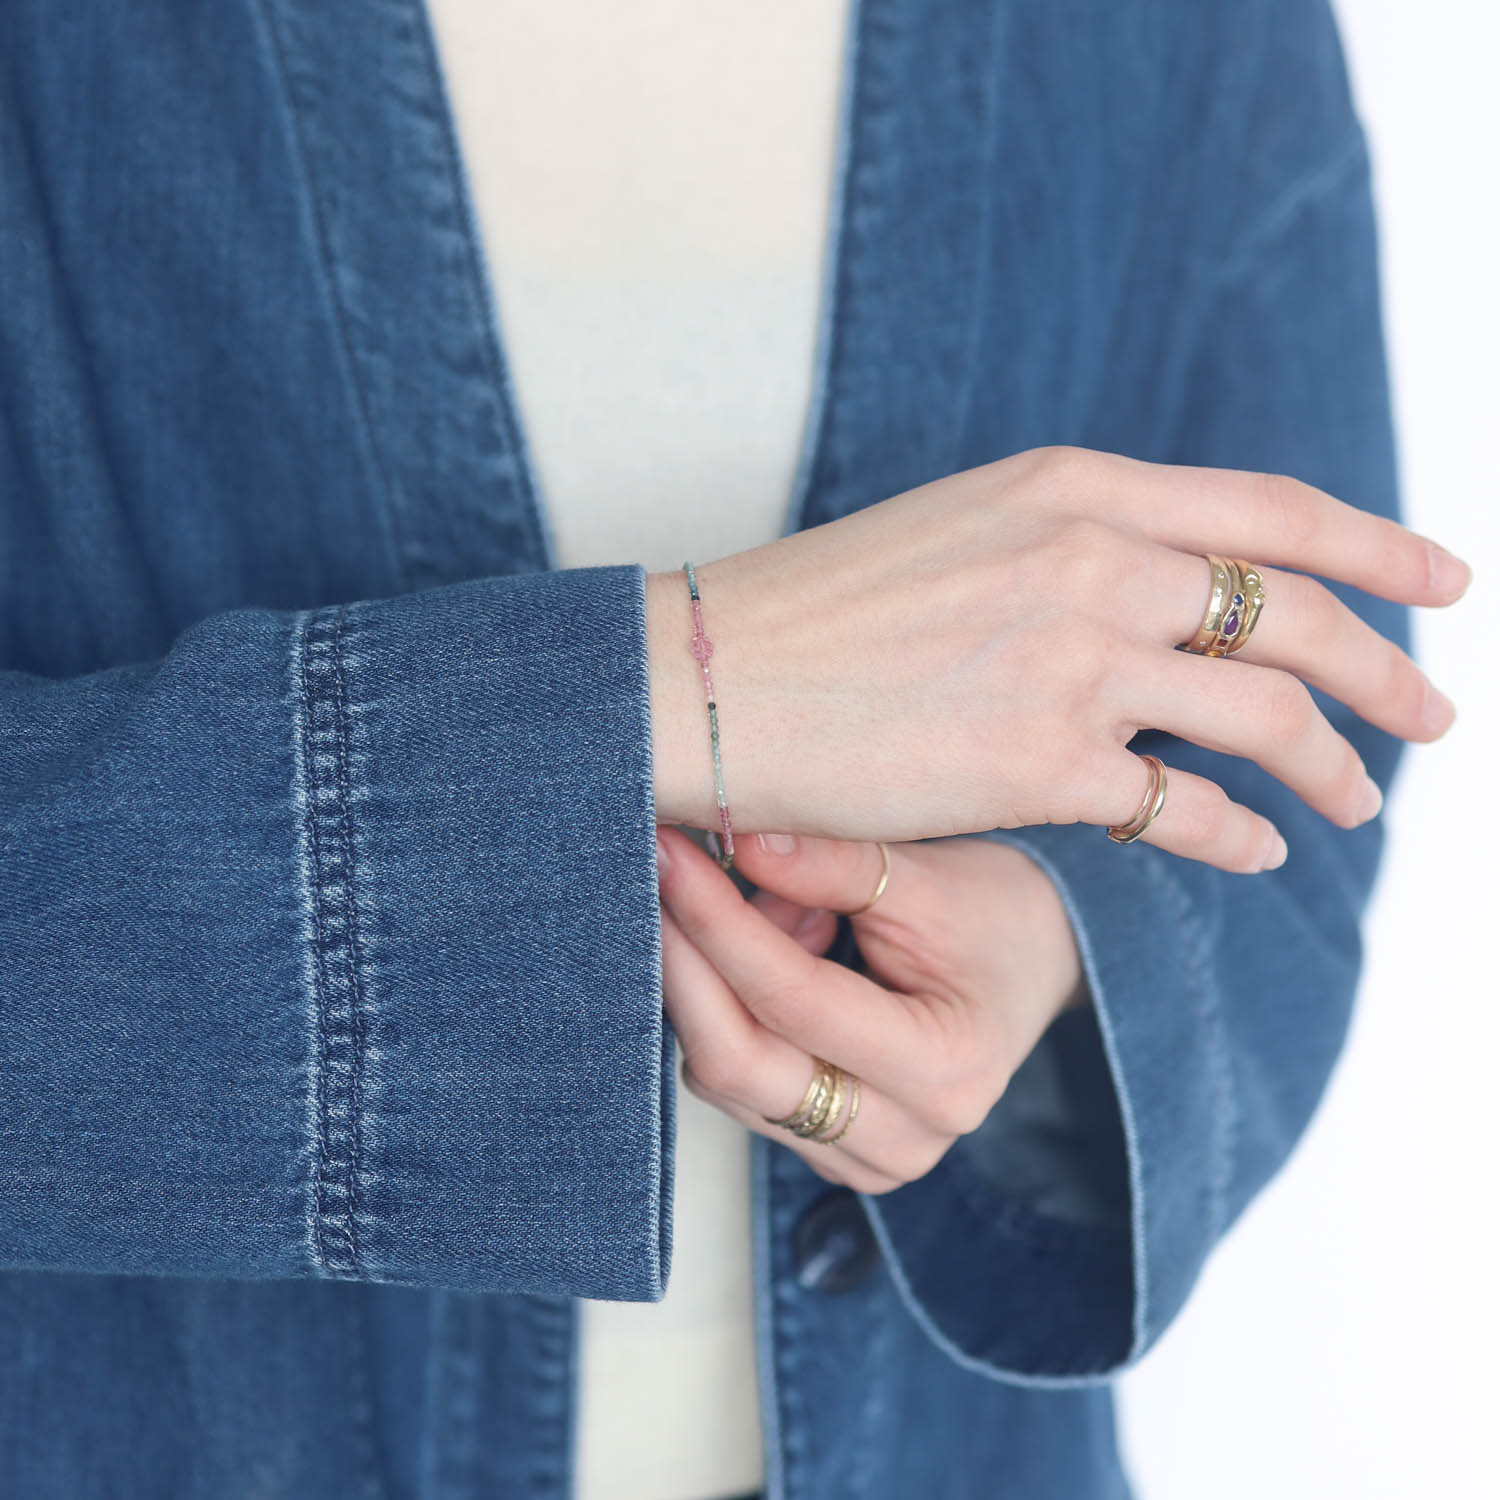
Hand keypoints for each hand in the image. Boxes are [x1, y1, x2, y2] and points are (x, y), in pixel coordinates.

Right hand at [646, 446, 1469, 872]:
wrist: (709, 674)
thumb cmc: (815, 608)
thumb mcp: (961, 528)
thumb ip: (1072, 544)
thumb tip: (1164, 597)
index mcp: (1072, 487)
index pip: (1270, 510)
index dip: (1378, 545)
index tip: (1445, 580)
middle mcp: (1094, 559)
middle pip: (1298, 614)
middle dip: (1390, 670)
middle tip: (1434, 714)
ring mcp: (1075, 660)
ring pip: (1268, 714)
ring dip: (1337, 764)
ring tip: (1361, 802)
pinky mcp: (1042, 765)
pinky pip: (1188, 810)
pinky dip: (1239, 837)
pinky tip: (1256, 851)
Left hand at [654, 823, 1086, 1193]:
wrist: (1033, 964)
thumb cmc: (993, 916)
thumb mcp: (928, 876)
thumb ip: (833, 862)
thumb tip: (735, 838)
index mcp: (944, 1070)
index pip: (794, 1001)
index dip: (719, 926)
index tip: (670, 857)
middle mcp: (902, 1138)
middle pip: (741, 1063)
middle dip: (686, 962)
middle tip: (656, 875)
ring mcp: (860, 1159)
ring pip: (727, 1075)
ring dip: (714, 981)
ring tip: (772, 902)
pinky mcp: (826, 1150)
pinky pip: (740, 1083)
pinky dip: (732, 1008)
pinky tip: (775, 946)